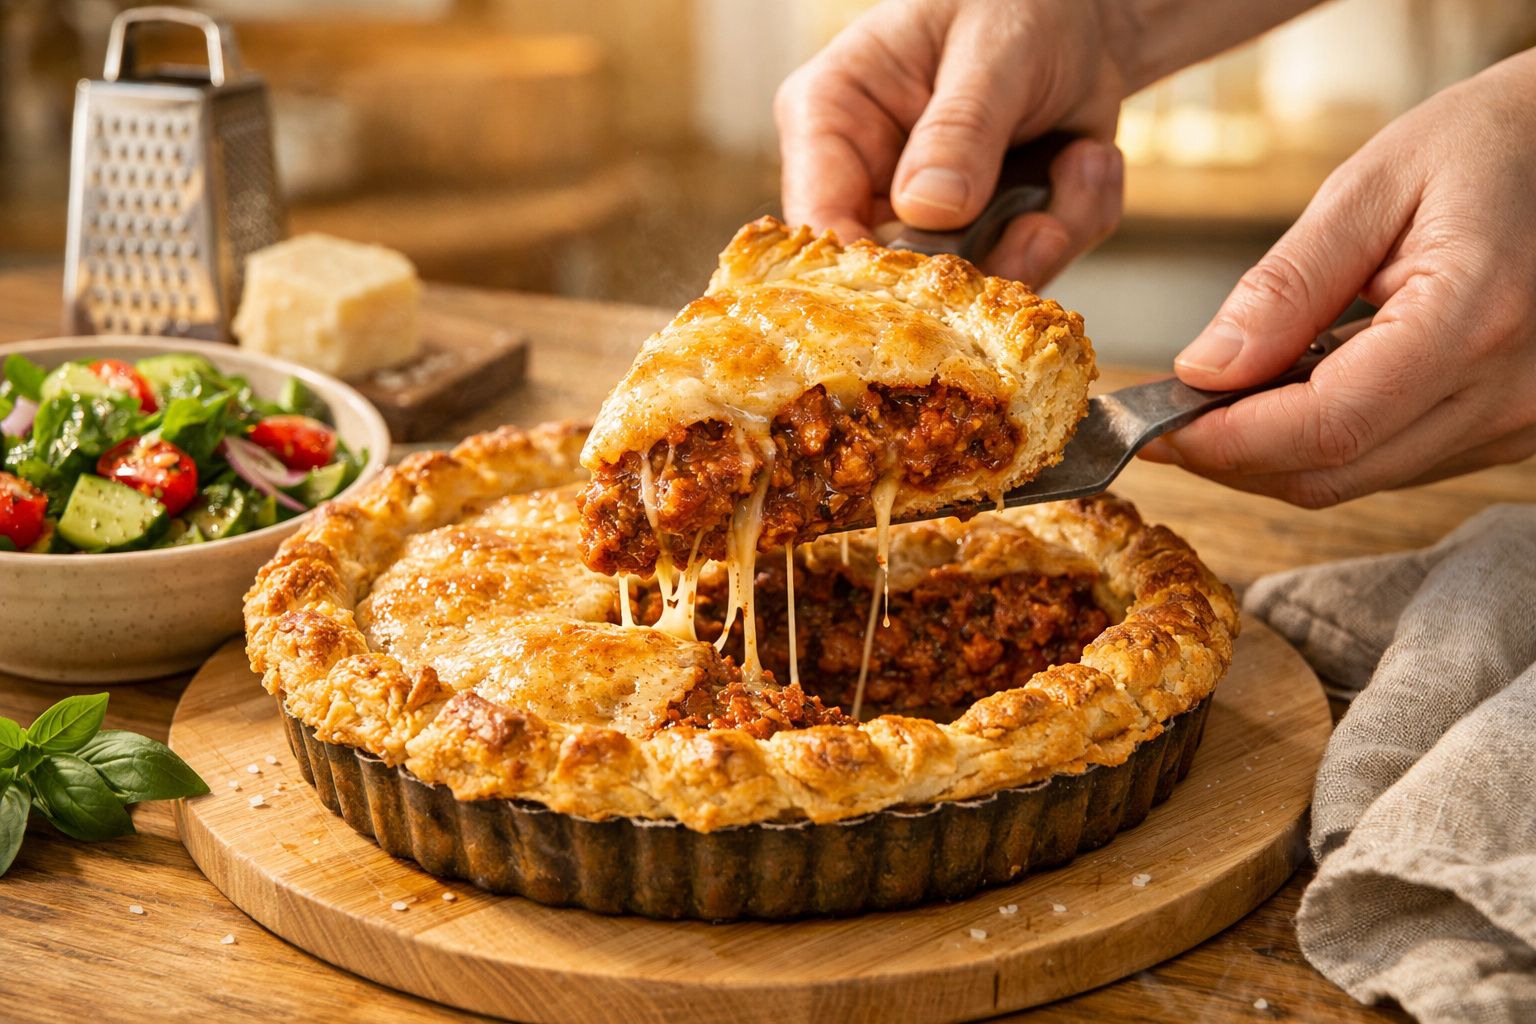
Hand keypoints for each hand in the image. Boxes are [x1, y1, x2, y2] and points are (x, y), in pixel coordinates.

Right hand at [774, 0, 1126, 285]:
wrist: (1086, 13)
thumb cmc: (1017, 3)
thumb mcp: (993, 47)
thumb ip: (961, 127)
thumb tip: (927, 210)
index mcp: (831, 117)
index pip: (820, 218)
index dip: (869, 269)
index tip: (938, 279)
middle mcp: (868, 181)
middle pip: (895, 276)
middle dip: (986, 260)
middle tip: (1049, 224)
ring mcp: (926, 220)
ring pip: (969, 287)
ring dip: (1047, 237)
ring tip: (1084, 163)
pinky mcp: (984, 239)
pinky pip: (1028, 271)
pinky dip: (1076, 221)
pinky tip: (1087, 161)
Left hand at [1148, 49, 1535, 505]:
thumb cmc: (1490, 145)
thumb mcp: (1373, 186)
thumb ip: (1287, 285)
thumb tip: (1204, 369)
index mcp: (1473, 320)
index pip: (1325, 427)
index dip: (1224, 442)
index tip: (1153, 426)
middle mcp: (1507, 392)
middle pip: (1333, 472)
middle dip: (1230, 457)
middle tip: (1164, 418)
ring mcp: (1516, 421)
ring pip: (1356, 479)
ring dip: (1270, 454)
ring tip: (1217, 400)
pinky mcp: (1507, 429)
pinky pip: (1391, 462)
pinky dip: (1321, 443)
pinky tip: (1286, 394)